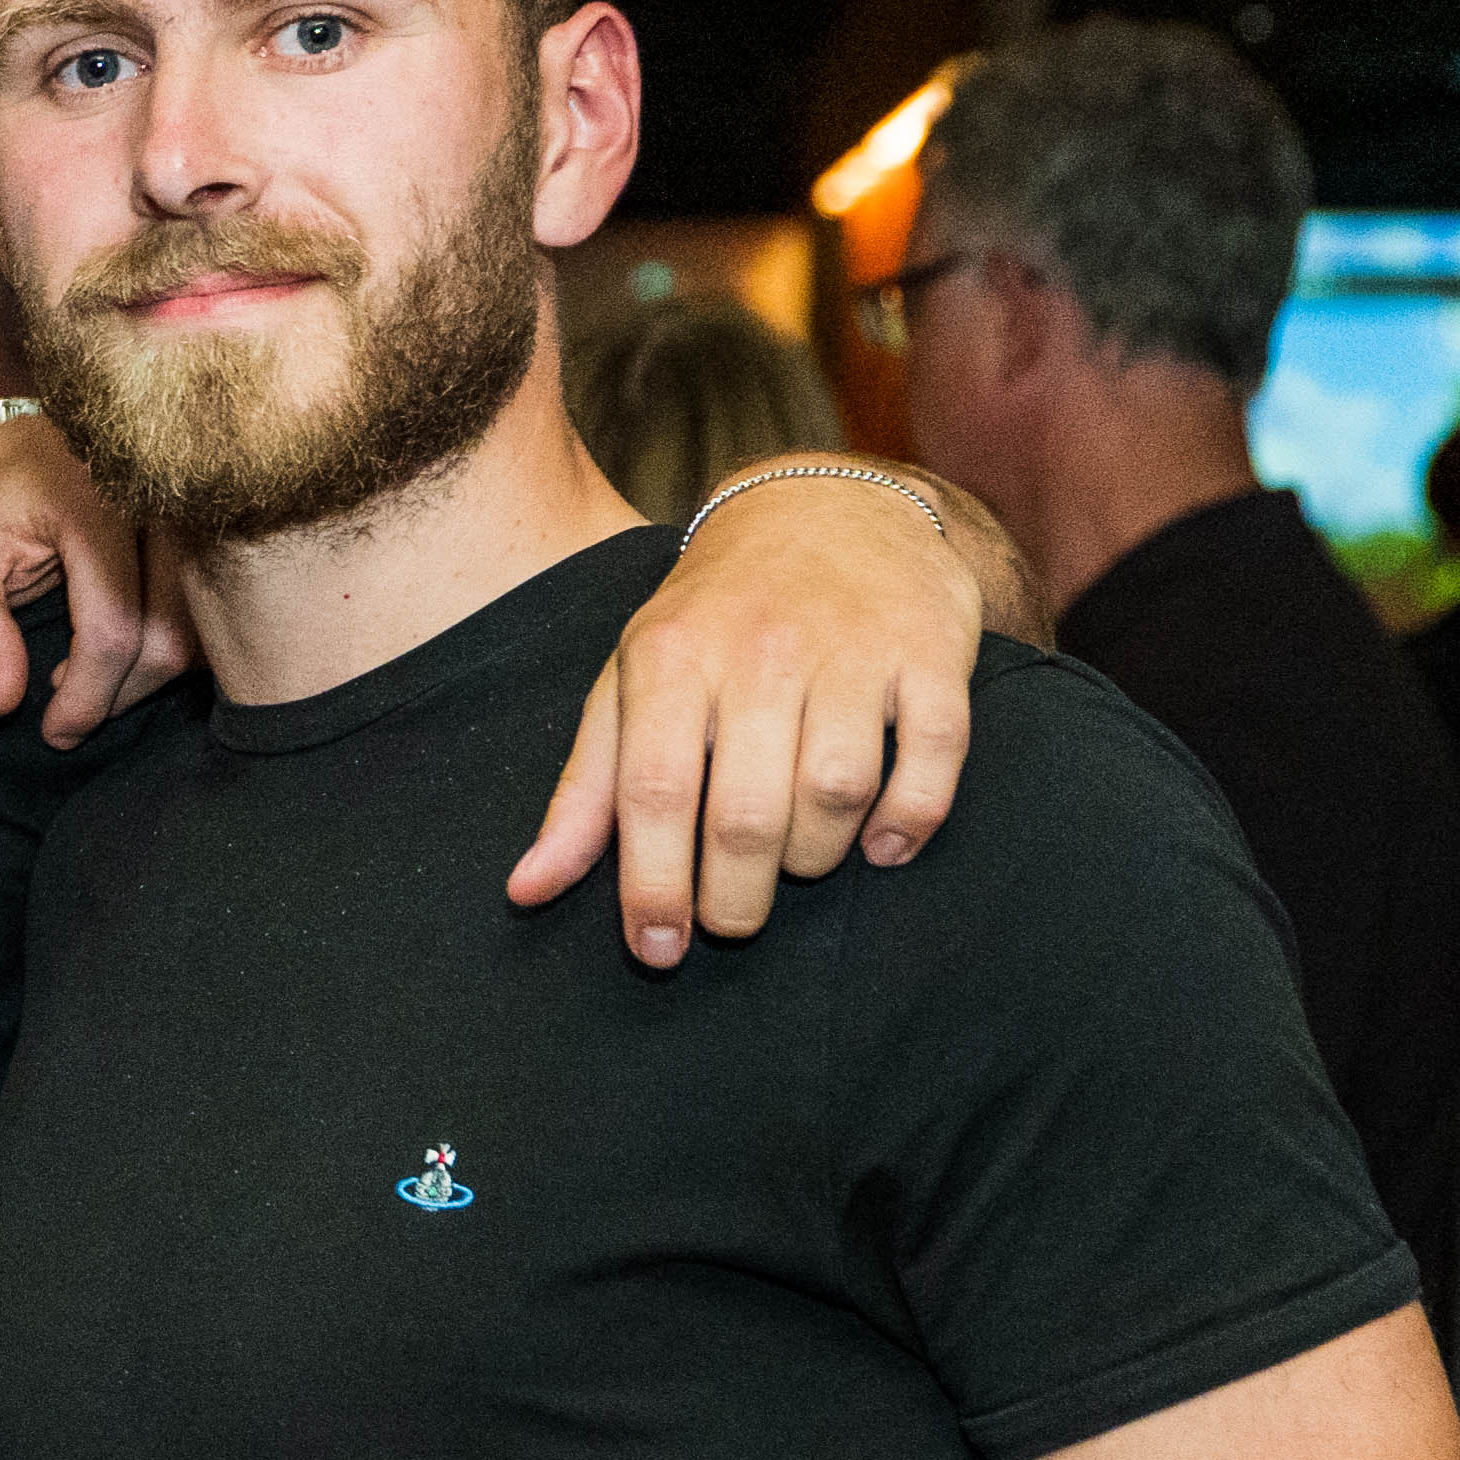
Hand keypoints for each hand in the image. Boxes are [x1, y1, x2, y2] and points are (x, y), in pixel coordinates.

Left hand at [0, 414, 191, 746]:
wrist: (37, 455)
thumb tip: (6, 701)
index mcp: (93, 508)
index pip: (112, 623)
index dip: (88, 695)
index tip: (56, 732)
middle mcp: (159, 509)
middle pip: (168, 635)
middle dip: (119, 695)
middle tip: (70, 711)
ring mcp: (194, 523)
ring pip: (198, 634)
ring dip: (146, 681)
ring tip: (88, 679)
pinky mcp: (210, 542)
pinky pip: (208, 621)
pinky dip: (169, 656)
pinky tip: (121, 657)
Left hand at [508, 469, 1004, 960]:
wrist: (828, 508)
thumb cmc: (712, 618)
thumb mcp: (629, 683)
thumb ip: (584, 790)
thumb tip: (527, 891)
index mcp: (669, 656)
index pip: (654, 793)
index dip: (653, 888)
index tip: (657, 950)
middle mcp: (760, 649)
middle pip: (747, 814)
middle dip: (735, 898)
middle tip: (730, 919)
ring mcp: (852, 648)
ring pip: (836, 795)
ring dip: (815, 858)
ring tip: (797, 860)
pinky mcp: (932, 653)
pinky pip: (931, 759)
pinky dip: (909, 821)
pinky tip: (880, 844)